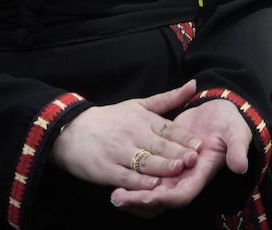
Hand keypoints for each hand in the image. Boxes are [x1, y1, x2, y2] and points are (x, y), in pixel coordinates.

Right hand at [51, 80, 200, 189]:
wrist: (71, 131)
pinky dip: (138, 183)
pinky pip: (125, 177)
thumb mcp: (138, 104)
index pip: (167, 128)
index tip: (199, 145)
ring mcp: (119, 152)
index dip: (184, 137)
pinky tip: (151, 186)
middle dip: (177, 153)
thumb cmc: (110, 118)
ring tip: (178, 170)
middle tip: (194, 159)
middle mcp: (132, 134)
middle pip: (158, 145)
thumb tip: (193, 84)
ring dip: (162, 167)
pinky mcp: (105, 169)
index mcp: (143, 119)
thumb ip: (167, 99)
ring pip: (144, 161)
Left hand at [110, 99, 253, 216]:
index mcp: (201, 174)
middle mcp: (185, 178)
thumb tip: (240, 166)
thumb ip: (236, 149)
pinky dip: (135, 183)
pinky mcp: (165, 161)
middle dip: (140, 201)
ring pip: (151, 191)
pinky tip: (117, 181)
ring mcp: (174, 171)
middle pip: (161, 199)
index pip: (182, 195)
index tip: (148, 198)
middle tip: (118, 199)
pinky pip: (148, 178)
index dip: (165, 198)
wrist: (221, 110)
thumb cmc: (230, 122)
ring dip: (133, 196)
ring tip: (113, 195)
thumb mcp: (236, 133)